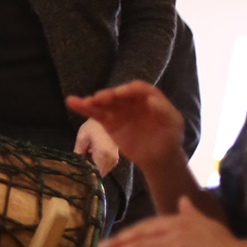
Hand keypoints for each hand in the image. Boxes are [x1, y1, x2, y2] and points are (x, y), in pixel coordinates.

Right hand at [67, 81, 183, 174]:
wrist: (159, 157)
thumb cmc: (169, 137)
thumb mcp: (173, 123)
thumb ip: (164, 110)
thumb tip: (152, 100)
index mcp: (148, 97)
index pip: (138, 88)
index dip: (129, 89)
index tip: (120, 93)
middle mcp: (131, 100)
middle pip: (118, 94)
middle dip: (108, 96)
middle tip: (99, 99)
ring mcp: (119, 111)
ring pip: (104, 103)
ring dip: (92, 101)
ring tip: (80, 101)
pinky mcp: (109, 122)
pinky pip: (96, 114)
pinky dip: (84, 108)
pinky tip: (72, 102)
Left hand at [73, 116, 118, 175]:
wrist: (109, 118)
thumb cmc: (93, 126)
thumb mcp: (82, 138)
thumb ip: (77, 153)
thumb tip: (70, 164)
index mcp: (103, 155)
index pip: (94, 173)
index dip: (85, 175)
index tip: (77, 172)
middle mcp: (111, 160)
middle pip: (99, 174)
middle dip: (89, 172)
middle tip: (79, 166)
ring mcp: (115, 160)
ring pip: (103, 172)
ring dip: (94, 168)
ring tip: (86, 159)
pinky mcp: (116, 158)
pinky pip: (106, 167)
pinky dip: (99, 165)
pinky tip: (93, 157)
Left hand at [95, 196, 246, 246]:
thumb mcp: (207, 224)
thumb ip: (192, 213)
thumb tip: (183, 201)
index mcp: (179, 218)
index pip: (149, 226)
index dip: (132, 234)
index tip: (118, 240)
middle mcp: (172, 223)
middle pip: (139, 232)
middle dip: (119, 241)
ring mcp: (171, 235)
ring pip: (137, 243)